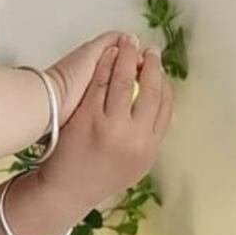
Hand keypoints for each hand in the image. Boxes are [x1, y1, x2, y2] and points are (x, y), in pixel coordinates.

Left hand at [42, 38, 173, 214]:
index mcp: (149, 148)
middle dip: (152, 66)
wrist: (67, 190)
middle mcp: (135, 137)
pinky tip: (109, 54)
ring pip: (125, 83)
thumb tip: (168, 117)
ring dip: (128, 59)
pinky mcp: (89, 117)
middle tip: (151, 50)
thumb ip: (150, 141)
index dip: (164, 84)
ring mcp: (111, 126)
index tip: (160, 70)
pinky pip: (101, 84)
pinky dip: (106, 65)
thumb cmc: (99, 176)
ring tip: (129, 44)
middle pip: (150, 91)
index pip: (166, 108)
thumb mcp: (134, 166)